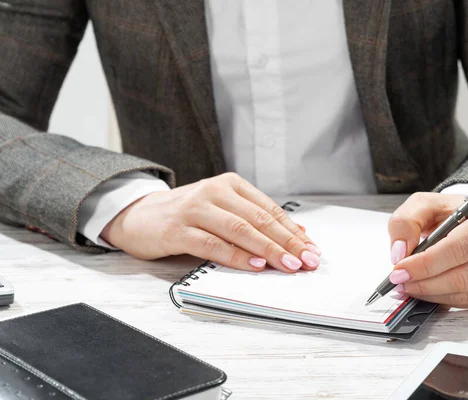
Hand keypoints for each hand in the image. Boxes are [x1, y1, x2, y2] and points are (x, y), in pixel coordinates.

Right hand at [101, 172, 320, 271]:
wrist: (138, 214)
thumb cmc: (187, 214)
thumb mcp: (223, 209)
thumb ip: (255, 218)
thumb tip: (296, 234)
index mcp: (230, 184)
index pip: (269, 209)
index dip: (293, 231)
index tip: (312, 249)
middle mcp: (214, 191)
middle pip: (259, 219)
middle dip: (288, 242)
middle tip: (308, 260)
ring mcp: (195, 209)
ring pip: (239, 230)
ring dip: (268, 250)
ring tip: (289, 265)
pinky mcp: (178, 229)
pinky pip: (213, 244)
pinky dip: (236, 256)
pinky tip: (255, 266)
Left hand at [388, 193, 467, 308]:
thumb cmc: (450, 214)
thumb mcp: (424, 205)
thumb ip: (406, 223)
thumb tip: (399, 253)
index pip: (459, 247)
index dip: (426, 263)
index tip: (400, 269)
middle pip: (464, 275)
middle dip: (426, 282)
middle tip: (401, 281)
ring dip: (433, 294)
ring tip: (411, 286)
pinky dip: (446, 300)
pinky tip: (429, 291)